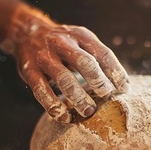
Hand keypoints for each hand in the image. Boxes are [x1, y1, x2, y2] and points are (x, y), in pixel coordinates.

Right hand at [11, 6, 129, 122]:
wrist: (27, 32)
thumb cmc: (64, 43)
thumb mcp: (82, 41)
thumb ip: (99, 58)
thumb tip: (123, 85)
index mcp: (80, 36)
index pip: (103, 53)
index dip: (115, 72)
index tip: (124, 89)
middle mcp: (62, 43)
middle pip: (84, 62)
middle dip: (98, 81)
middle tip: (106, 96)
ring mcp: (44, 57)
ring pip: (63, 78)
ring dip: (78, 97)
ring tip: (88, 110)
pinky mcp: (29, 71)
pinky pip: (42, 91)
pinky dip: (54, 106)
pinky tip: (64, 117)